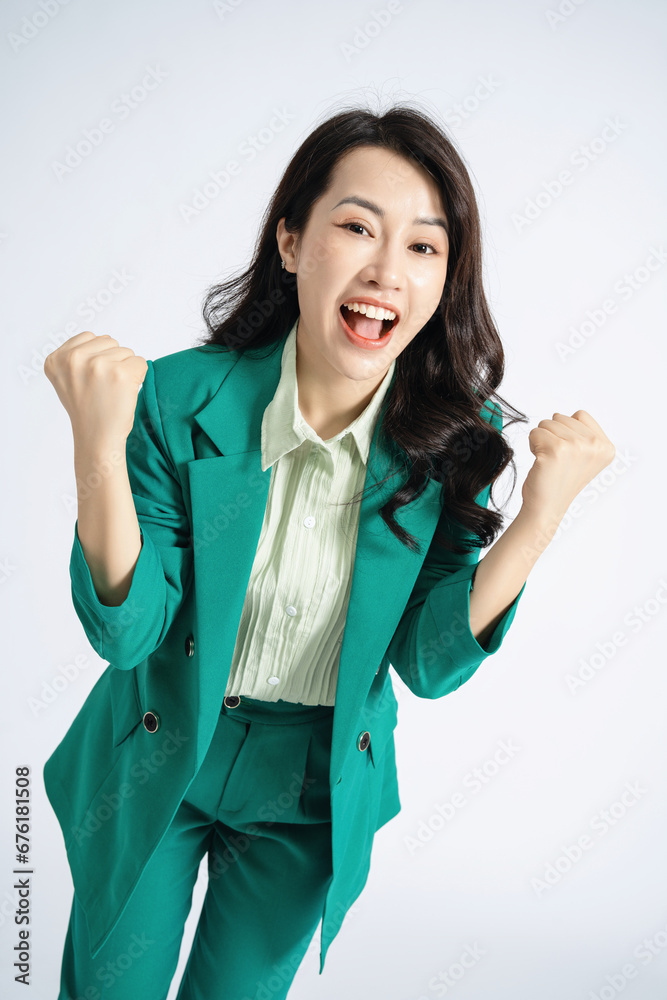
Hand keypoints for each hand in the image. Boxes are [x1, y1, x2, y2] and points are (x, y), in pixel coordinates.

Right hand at [44, 331, 147, 449]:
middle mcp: (73, 359)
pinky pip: (141, 362)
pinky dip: (138, 376)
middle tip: (103, 388)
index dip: (97, 358)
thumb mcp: (68, 378)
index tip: (91, 380)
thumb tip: (104, 340)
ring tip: (112, 392)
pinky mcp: (121, 373)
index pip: (90, 337)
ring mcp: (97, 365)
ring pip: (126, 351)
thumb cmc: (88, 409)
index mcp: (56, 359)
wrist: (97, 439)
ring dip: (124, 370)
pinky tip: (124, 393)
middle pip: (109, 342)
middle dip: (112, 361)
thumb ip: (77, 355)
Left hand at [521, 410, 615, 521]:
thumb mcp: (584, 456)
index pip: (580, 415)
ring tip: (549, 461)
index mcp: (606, 447)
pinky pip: (535, 432)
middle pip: (562, 417)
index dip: (567, 431)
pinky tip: (541, 462)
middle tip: (557, 459)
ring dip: (542, 440)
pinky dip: (532, 445)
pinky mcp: (555, 450)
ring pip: (546, 423)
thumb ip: (584, 434)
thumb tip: (568, 414)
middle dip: (553, 435)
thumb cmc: (560, 480)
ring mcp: (576, 447)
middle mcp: (595, 446)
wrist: (546, 507)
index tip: (569, 453)